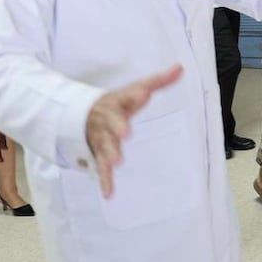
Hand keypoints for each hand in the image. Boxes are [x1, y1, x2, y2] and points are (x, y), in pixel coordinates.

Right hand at [87, 65, 182, 198]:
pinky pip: (100, 168)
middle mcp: (107, 120)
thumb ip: (158, 81)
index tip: (145, 94)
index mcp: (117, 102)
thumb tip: (181, 68)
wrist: (80, 113)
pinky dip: (104, 181)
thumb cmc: (117, 103)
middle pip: (112, 123)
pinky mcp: (98, 154)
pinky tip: (109, 193)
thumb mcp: (134, 90)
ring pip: (104, 146)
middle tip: (126, 133)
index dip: (136, 96)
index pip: (127, 97)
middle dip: (118, 127)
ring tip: (118, 162)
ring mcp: (101, 138)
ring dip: (110, 154)